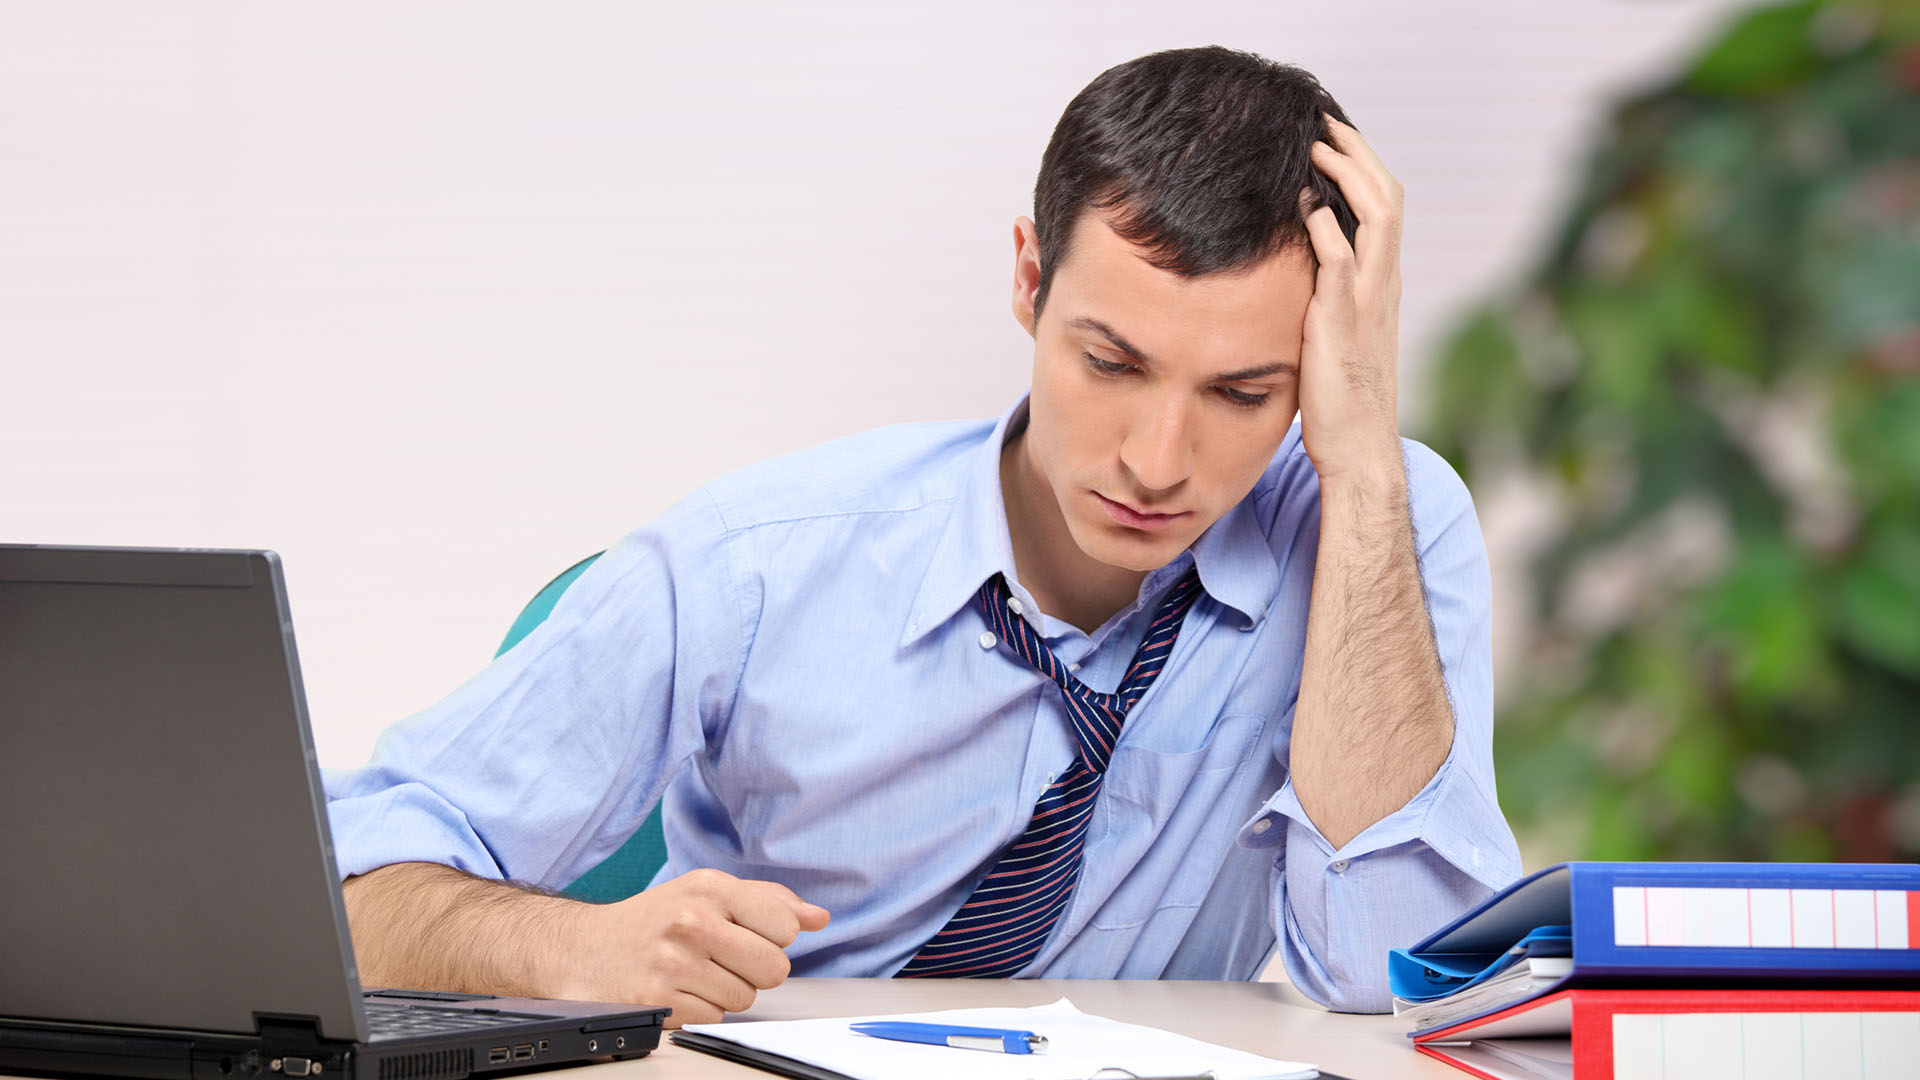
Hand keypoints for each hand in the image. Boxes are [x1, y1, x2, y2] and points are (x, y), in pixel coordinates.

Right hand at [554, 867, 829, 1026]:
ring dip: (725, 991)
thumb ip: (767, 902)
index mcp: (710, 888)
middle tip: (721, 958)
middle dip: (754, 970)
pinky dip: (700, 1010)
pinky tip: (677, 990)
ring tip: (693, 972)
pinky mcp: (658, 1000)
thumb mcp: (706, 893)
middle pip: (774, 969)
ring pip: (745, 998)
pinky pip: (714, 1018)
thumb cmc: (651, 920)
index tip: (744, 934)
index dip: (771, 938)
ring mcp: (674, 962)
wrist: (580, 948)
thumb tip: (818, 918)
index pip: (785, 927)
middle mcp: (692, 921)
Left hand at [1297, 115, 1405, 489]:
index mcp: (1384, 286)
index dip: (1364, 169)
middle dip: (1358, 154)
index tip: (1332, 141)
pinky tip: (1301, 205)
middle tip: (1323, 125)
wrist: (1358, 451)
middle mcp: (1384, 286)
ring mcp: (1369, 302)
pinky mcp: (1343, 324)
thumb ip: (1325, 304)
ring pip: (1378, 216)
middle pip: (1389, 197)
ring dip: (1347, 175)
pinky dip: (1324, 228)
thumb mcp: (1335, 340)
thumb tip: (1292, 278)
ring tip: (1315, 147)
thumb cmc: (1339, 404)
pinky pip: (1341, 262)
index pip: (1386, 208)